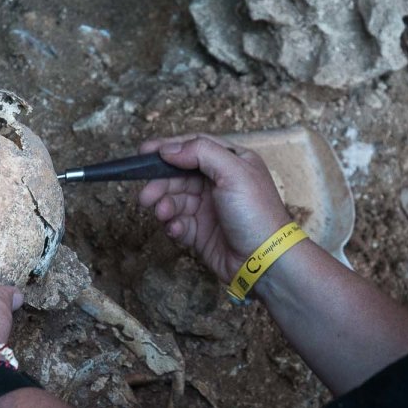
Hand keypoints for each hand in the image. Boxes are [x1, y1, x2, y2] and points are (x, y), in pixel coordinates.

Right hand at [137, 134, 290, 283]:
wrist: (264, 261)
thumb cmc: (257, 214)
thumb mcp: (234, 172)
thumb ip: (201, 153)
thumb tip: (169, 149)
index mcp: (232, 162)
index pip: (195, 146)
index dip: (169, 147)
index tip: (144, 152)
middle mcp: (219, 182)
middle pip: (179, 175)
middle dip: (160, 183)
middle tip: (146, 196)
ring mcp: (210, 207)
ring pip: (175, 199)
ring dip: (165, 205)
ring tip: (163, 214)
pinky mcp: (201, 231)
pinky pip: (178, 222)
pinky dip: (173, 224)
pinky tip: (177, 229)